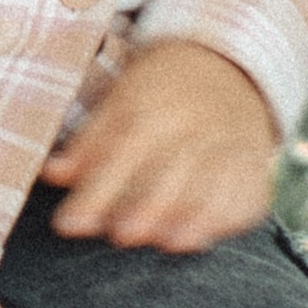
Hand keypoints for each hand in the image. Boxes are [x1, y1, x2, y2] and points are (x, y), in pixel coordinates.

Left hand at [41, 39, 276, 252]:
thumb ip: (88, 142)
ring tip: (165, 243)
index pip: (122, 148)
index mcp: (152, 102)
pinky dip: (226, 216)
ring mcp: (228, 141)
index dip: (97, 189)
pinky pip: (247, 190)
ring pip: (211, 181)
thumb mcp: (120, 97)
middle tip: (121, 236)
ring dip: (188, 214)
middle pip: (170, 166)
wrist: (230, 64)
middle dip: (147, 204)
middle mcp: (194, 121)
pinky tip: (201, 239)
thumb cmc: (160, 88)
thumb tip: (51, 174)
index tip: (69, 225)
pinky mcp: (255, 162)